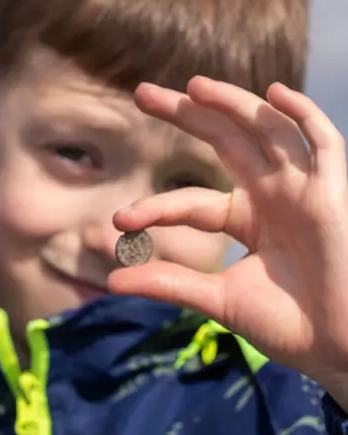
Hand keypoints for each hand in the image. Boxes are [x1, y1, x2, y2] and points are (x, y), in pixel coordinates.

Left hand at [108, 76, 347, 406]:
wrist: (338, 349)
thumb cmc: (287, 325)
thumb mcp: (217, 299)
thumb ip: (168, 284)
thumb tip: (110, 283)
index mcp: (246, 218)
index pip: (190, 202)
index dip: (155, 206)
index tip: (119, 219)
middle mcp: (272, 196)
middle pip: (225, 141)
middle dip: (187, 114)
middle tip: (142, 92)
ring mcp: (302, 192)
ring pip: (267, 131)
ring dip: (233, 105)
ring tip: (193, 86)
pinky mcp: (333, 194)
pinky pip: (324, 144)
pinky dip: (303, 115)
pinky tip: (273, 92)